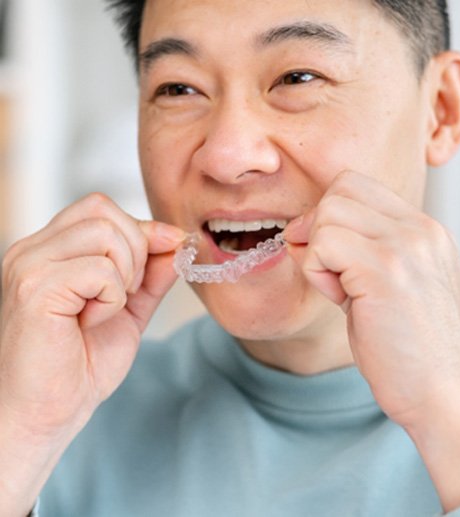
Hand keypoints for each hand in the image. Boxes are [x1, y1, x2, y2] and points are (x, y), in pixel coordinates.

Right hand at [0, 193, 183, 434]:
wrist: (49, 412)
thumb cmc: (81, 364)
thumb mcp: (129, 307)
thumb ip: (151, 272)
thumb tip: (177, 239)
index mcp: (50, 249)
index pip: (100, 207)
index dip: (141, 228)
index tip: (167, 251)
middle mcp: (33, 249)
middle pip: (103, 210)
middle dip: (136, 249)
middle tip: (125, 293)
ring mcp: (29, 266)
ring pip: (105, 233)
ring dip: (125, 274)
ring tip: (106, 308)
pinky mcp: (34, 289)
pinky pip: (100, 270)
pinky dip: (111, 298)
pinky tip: (92, 322)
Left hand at [284, 170, 459, 509]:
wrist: (442, 397)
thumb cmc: (408, 348)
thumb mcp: (390, 283)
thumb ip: (359, 248)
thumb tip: (302, 227)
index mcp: (424, 230)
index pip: (356, 185)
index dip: (330, 215)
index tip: (331, 256)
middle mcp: (421, 230)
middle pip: (338, 190)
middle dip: (318, 228)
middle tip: (331, 273)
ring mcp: (407, 246)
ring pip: (327, 213)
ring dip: (317, 254)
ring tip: (341, 291)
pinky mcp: (385, 271)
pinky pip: (322, 244)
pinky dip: (316, 272)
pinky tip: (341, 300)